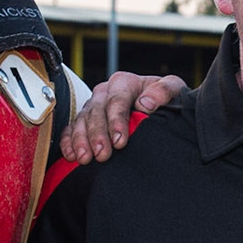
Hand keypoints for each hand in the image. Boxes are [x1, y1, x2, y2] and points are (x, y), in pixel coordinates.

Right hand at [58, 72, 185, 162]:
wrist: (161, 110)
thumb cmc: (167, 100)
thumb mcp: (174, 90)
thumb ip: (164, 91)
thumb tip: (146, 103)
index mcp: (125, 83)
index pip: (117, 100)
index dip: (116, 121)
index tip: (120, 142)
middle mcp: (105, 93)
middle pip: (96, 112)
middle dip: (97, 134)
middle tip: (102, 155)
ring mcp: (93, 107)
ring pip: (81, 121)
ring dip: (81, 140)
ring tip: (84, 159)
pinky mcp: (84, 121)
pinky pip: (70, 129)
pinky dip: (68, 142)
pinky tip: (71, 156)